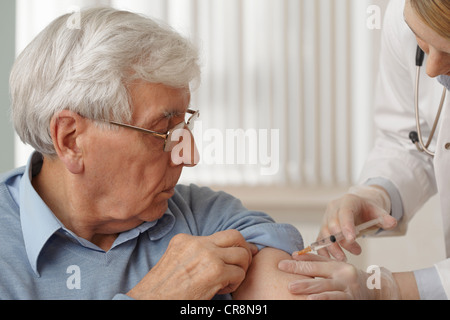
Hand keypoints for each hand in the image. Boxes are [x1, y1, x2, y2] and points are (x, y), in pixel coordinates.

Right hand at [127, 230, 257, 299]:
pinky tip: (220, 290)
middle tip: (240, 266)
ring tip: (226, 281)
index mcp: (185, 239)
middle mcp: (197, 243)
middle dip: (244, 250)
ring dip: (240, 269)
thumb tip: (221, 254)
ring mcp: (207, 255)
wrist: (149, 301)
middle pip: (236, 236)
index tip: (235, 257)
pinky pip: (239, 273)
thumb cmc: (161, 290)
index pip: (220, 235)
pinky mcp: (215, 271)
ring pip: (242, 254)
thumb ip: (195, 254)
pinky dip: (234, 284)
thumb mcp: (174, 261)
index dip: (231, 247)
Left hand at [278, 253, 399, 299]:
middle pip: (322, 281)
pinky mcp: (352, 302)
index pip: (314, 266)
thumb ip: (315, 261)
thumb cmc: (348, 276)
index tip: (281, 265)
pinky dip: (328, 304)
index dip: (297, 266)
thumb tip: (295, 254)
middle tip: (290, 285)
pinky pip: (339, 303)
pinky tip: (317, 304)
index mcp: (337, 266)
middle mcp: (344, 278)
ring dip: (319, 297)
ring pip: (332, 295)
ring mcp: (349, 292)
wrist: (375, 289)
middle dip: (305, 283)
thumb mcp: (334, 266)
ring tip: (307, 299)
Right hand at [319, 185, 396, 259]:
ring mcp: (326, 219)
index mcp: (347, 201)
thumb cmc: (367, 211)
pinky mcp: (323, 229)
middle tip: (357, 251)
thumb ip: (384, 217)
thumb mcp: (377, 212)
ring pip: (325, 234)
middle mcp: (333, 209)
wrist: (358, 209)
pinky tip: (330, 260)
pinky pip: (320, 240)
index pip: (345, 213)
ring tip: (344, 259)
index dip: (346, 226)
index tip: (352, 239)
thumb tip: (392, 222)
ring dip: (332, 248)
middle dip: (343, 241)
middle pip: (333, 225)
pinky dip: (323, 251)